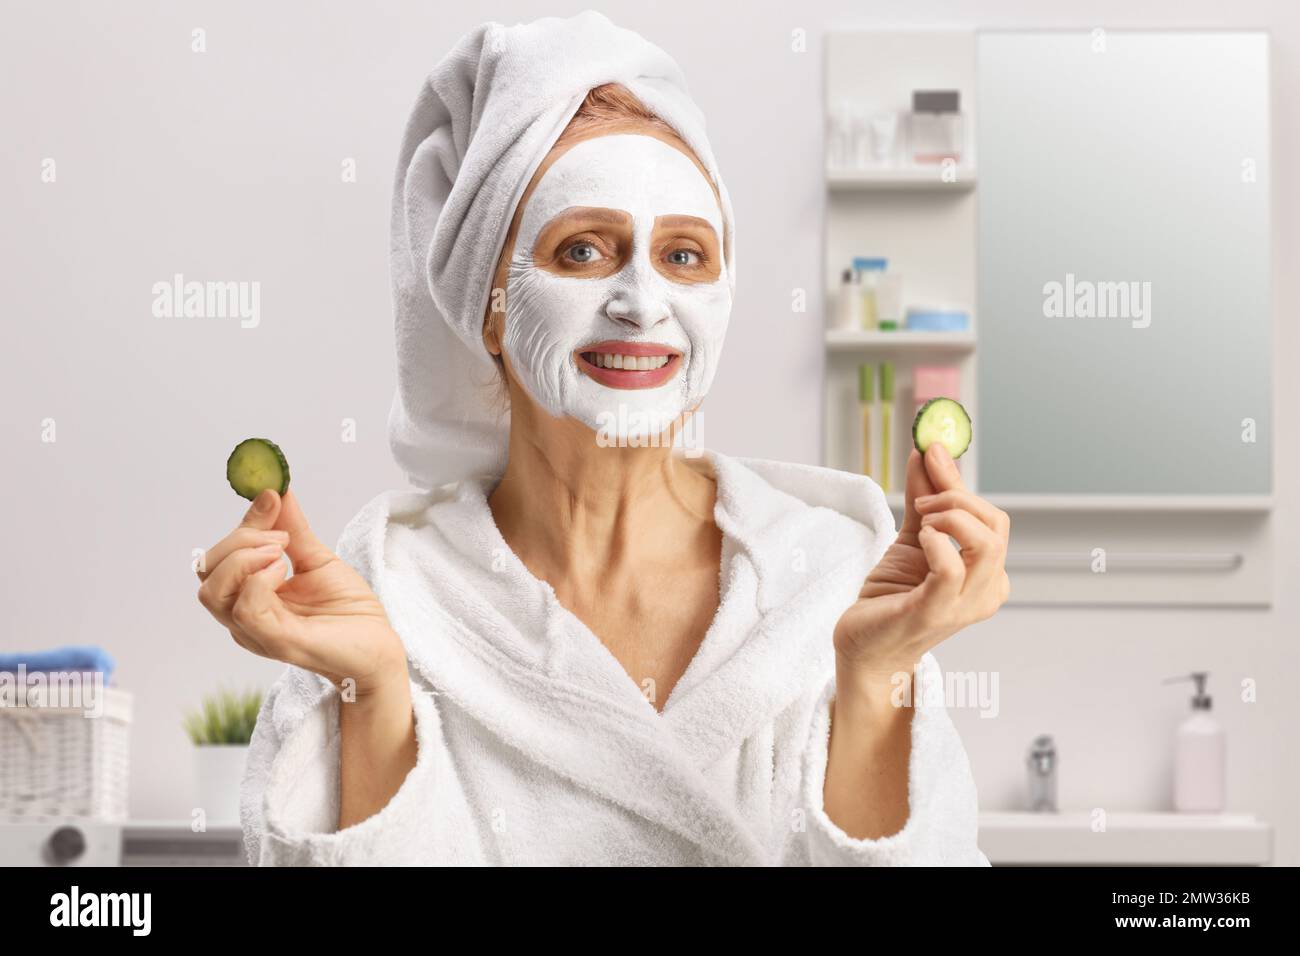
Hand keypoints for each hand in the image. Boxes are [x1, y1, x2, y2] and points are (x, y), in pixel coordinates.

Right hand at [196, 489, 407, 696]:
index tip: (272, 497)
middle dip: (239, 540)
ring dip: (244, 560)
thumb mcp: (317, 559)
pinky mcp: (277, 642)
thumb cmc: (348, 611)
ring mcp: (256, 631)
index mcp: (249, 595)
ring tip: (281, 554)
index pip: (219, 556)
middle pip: (207, 571)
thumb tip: (276, 490)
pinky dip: (259, 581)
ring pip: (212, 591)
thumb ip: (292, 529)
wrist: (378, 646)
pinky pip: (245, 610)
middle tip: (280, 538)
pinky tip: (285, 572)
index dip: (244, 523)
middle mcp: (244, 615)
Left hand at [833, 444, 1010, 681]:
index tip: (931, 450)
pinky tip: (919, 538)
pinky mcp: (933, 613)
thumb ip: (923, 497)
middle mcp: (985, 592)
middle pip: (996, 526)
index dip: (961, 481)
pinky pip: (951, 569)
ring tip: (919, 522)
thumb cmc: (893, 596)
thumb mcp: (911, 538)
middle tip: (921, 501)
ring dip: (950, 517)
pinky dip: (936, 543)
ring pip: (985, 544)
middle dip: (957, 497)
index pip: (993, 519)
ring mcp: (963, 606)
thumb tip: (927, 451)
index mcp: (987, 574)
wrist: (865, 646)